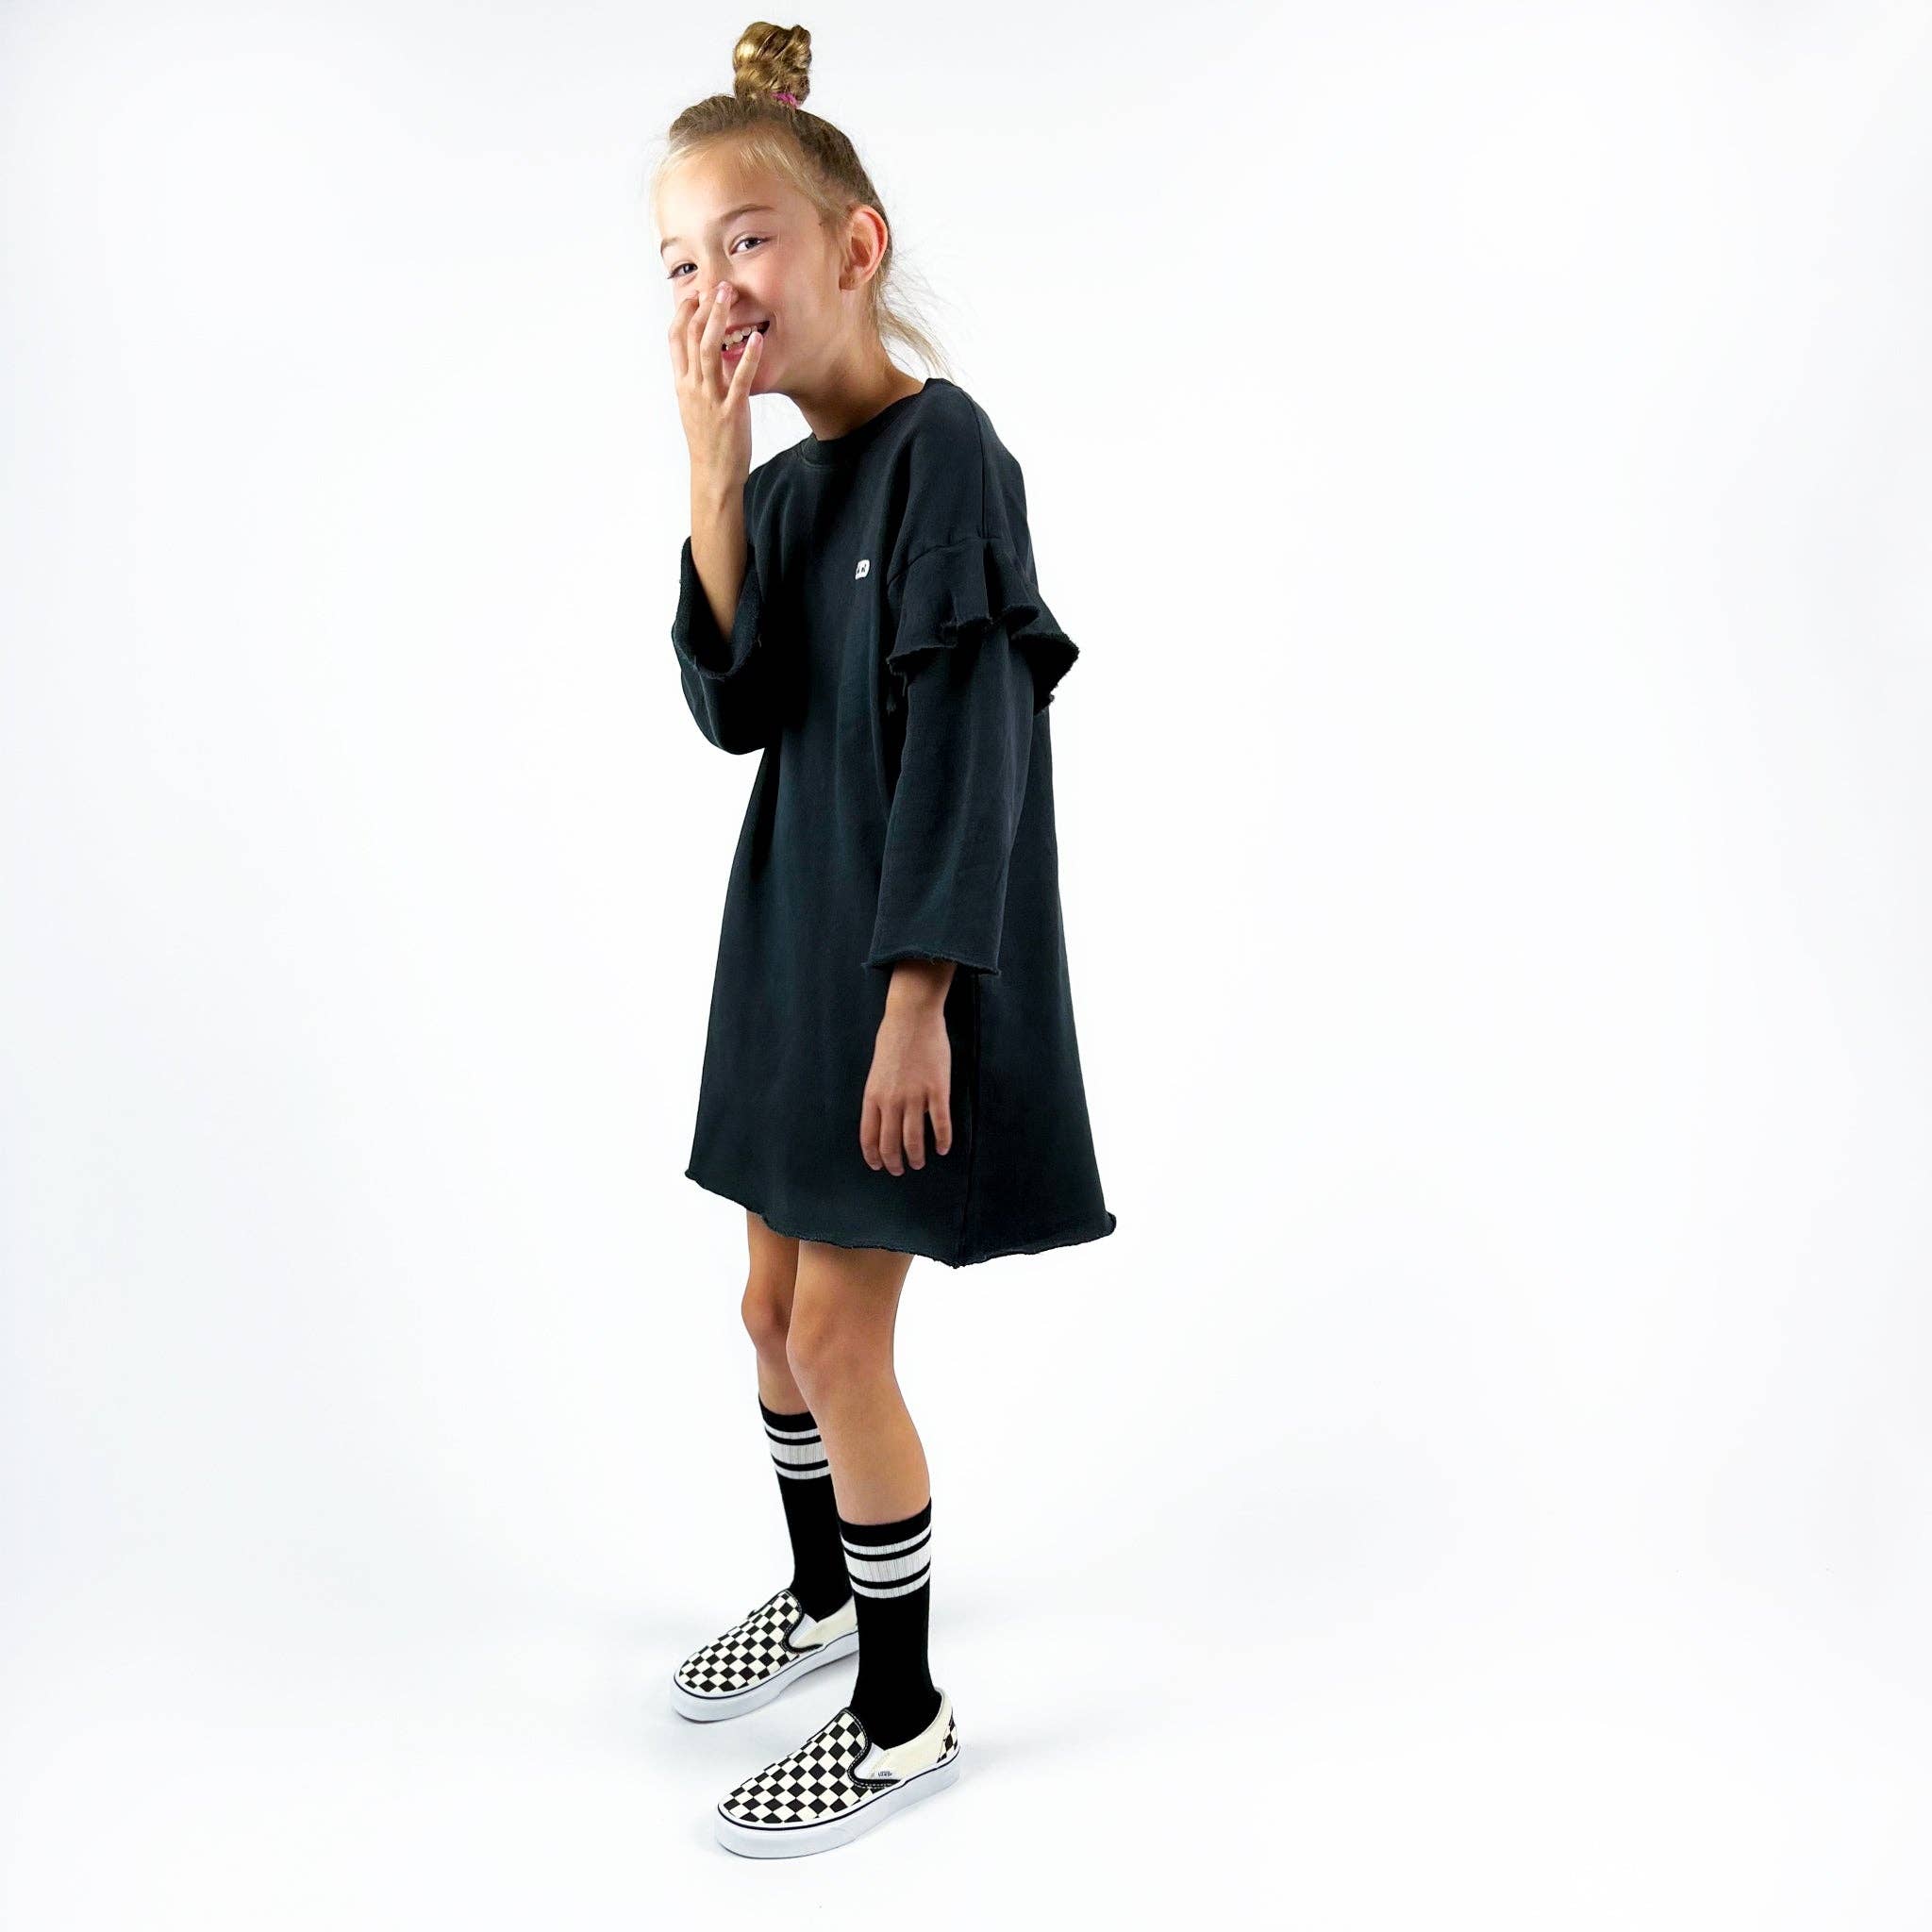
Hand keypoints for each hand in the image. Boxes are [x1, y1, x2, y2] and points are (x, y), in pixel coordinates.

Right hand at [668, 279, 762, 480]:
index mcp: (682, 383)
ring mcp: (710, 399)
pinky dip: (748, 357)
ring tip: (730, 297)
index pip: (675, 338)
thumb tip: (702, 354)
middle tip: (719, 286)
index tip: (696, 293)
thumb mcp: (693, 405)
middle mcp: (692, 387)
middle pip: (692, 336)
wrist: (712, 473)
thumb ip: (695, 378)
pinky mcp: (731, 411)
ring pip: (710, 351)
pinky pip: (739, 379)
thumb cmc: (707, 439)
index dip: (684, 311)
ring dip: (720, 320)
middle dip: (704, 307)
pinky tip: (758, 339)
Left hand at [860, 987, 953, 1175]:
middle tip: (901, 1170)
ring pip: (914, 1140)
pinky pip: (941, 1124)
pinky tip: (944, 1148)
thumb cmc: (892, 1040)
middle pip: (890, 1144)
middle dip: (895, 1163)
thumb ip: (880, 1096)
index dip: (874, 1156)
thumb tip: (888, 1118)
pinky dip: (943, 1140)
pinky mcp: (937, 1091)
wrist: (912, 1018)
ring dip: (917, 1157)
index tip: (878, 1166)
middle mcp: (891, 1101)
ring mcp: (915, 1097)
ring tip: (919, 1163)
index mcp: (873, 1096)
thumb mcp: (877, 1072)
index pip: (869, 1137)